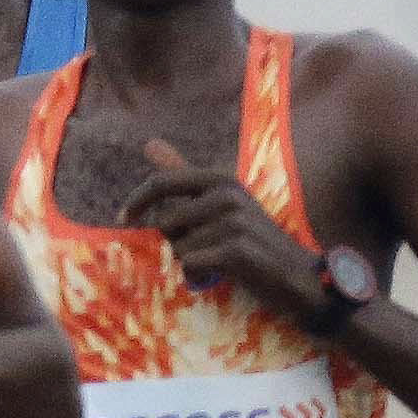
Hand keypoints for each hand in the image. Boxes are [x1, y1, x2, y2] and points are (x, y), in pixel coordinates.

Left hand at [130, 138, 322, 323]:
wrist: (294, 275)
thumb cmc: (251, 239)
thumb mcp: (219, 201)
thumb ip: (183, 173)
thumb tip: (149, 143)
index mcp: (220, 180)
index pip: (162, 182)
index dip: (137, 201)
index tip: (123, 219)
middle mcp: (227, 194)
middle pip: (166, 223)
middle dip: (176, 243)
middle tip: (207, 249)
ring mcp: (233, 222)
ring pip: (178, 248)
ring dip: (192, 261)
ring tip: (220, 261)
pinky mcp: (236, 250)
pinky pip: (191, 264)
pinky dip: (200, 274)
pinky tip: (223, 272)